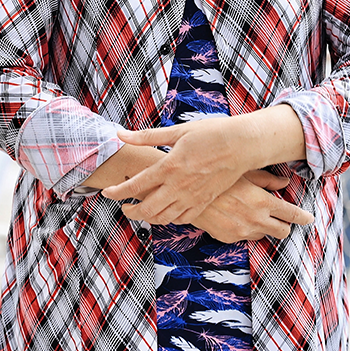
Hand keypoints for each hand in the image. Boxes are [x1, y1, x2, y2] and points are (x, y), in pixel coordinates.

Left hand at [105, 119, 259, 224]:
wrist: (243, 145)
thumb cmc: (211, 133)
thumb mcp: (177, 131)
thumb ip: (146, 136)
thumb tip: (120, 134)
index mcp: (169, 166)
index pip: (136, 184)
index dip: (118, 191)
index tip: (106, 193)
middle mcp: (179, 185)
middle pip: (148, 208)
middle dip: (131, 211)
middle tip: (124, 206)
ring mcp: (193, 196)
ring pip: (165, 217)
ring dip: (148, 217)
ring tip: (141, 211)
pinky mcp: (205, 201)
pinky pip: (183, 218)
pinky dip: (170, 219)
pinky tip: (165, 212)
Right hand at [185, 170, 312, 241]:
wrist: (186, 191)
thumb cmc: (216, 176)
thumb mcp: (244, 173)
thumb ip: (267, 180)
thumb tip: (284, 182)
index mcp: (263, 202)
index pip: (292, 214)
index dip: (303, 217)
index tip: (308, 218)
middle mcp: (255, 220)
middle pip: (282, 232)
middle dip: (285, 225)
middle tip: (282, 218)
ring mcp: (241, 231)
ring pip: (263, 236)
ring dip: (263, 227)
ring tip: (253, 214)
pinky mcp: (228, 238)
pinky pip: (243, 237)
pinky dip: (245, 229)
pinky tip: (235, 217)